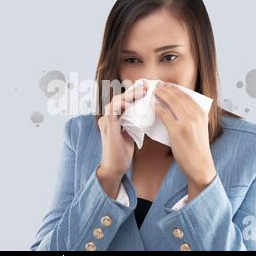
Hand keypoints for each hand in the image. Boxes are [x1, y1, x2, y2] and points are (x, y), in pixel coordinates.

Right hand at [97, 82, 147, 197]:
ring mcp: (106, 121)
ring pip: (116, 100)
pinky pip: (112, 110)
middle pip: (120, 98)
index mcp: (114, 118)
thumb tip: (149, 112)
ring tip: (143, 93)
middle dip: (134, 91)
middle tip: (148, 88)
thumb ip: (135, 122)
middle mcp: (109, 117)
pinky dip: (122, 105)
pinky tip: (132, 105)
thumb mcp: (132, 133)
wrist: (115, 167)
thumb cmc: (123, 153)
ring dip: (130, 95)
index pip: (124, 101)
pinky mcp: (107, 126)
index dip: (135, 94)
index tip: (149, 90)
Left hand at [153, 82, 216, 200]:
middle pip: (177, 95)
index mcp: (201, 112)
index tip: (165, 85)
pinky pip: (163, 113)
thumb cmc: (197, 148)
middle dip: (164, 89)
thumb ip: (191, 116)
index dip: (173, 88)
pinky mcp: (177, 130)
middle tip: (155, 86)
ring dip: (159, 95)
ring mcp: (187, 122)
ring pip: (170, 102)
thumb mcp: (199, 128)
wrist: (200, 165)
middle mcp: (195, 114)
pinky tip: (150, 105)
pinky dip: (156, 107)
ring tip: (150, 92)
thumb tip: (177, 107)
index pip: (185, 94)